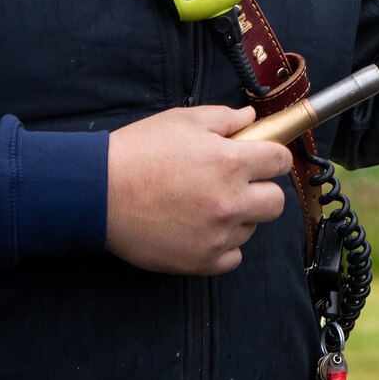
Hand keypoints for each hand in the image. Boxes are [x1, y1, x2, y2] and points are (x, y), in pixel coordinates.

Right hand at [106, 105, 292, 274]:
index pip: (280, 162)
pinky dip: (223, 246)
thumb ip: (224, 119)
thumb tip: (249, 118)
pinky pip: (232, 258)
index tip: (261, 158)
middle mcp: (230, 201)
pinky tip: (202, 230)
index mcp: (231, 162)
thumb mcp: (183, 121)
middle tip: (237, 183)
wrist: (98, 193)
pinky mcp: (201, 261)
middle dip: (262, 189)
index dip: (272, 157)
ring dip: (238, 217)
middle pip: (276, 201)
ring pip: (251, 228)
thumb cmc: (138, 153)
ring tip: (206, 204)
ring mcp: (217, 234)